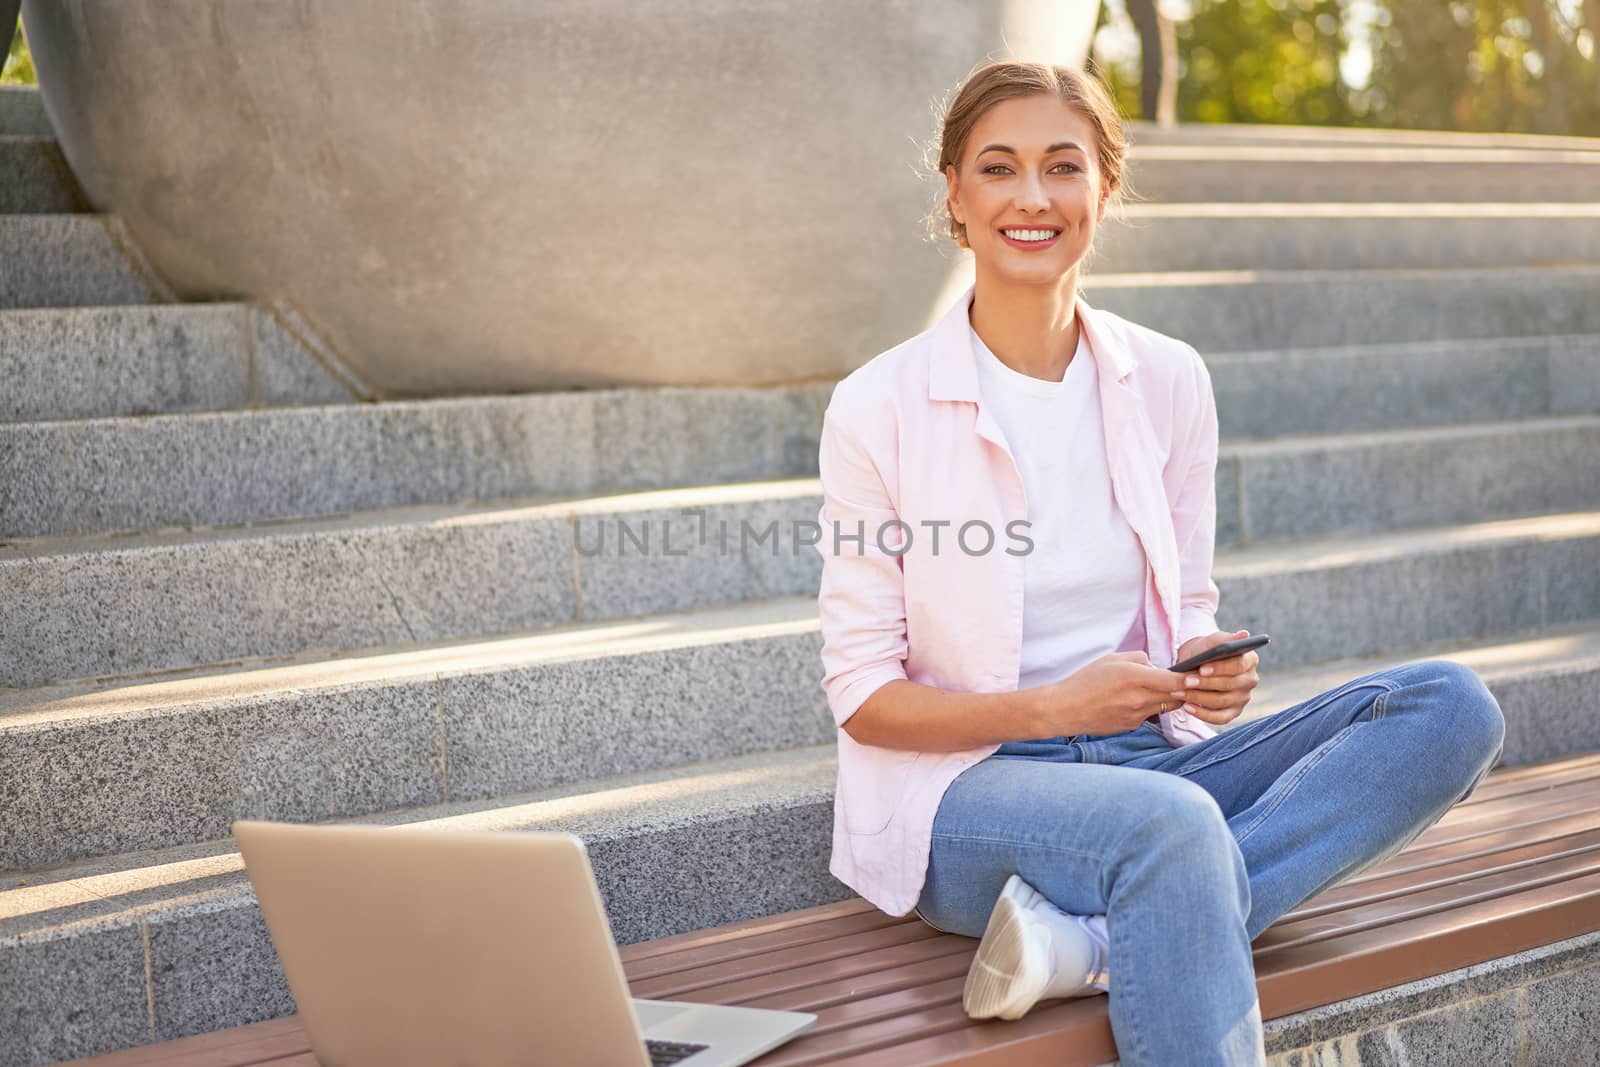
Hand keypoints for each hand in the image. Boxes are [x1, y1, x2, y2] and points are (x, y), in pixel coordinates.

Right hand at [1040, 650, 1196, 735]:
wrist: (1066, 709)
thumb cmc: (1086, 680)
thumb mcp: (1112, 659)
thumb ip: (1140, 659)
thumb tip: (1157, 667)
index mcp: (1133, 677)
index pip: (1173, 681)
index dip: (1190, 679)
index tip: (1198, 676)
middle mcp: (1138, 699)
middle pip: (1176, 697)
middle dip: (1184, 690)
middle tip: (1188, 682)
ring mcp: (1136, 716)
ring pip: (1165, 708)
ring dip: (1167, 698)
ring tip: (1158, 689)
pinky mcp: (1132, 726)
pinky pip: (1150, 715)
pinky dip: (1149, 707)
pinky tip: (1134, 701)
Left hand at [1170, 629, 1260, 726]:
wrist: (1196, 665)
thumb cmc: (1206, 651)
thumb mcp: (1211, 641)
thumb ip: (1225, 639)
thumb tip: (1244, 635)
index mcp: (1249, 660)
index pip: (1239, 665)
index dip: (1220, 668)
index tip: (1201, 668)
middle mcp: (1250, 680)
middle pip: (1230, 685)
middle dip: (1205, 684)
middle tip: (1185, 681)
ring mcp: (1243, 698)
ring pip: (1222, 702)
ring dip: (1199, 698)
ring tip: (1179, 693)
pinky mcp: (1233, 712)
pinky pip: (1220, 718)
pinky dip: (1202, 715)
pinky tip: (1187, 707)